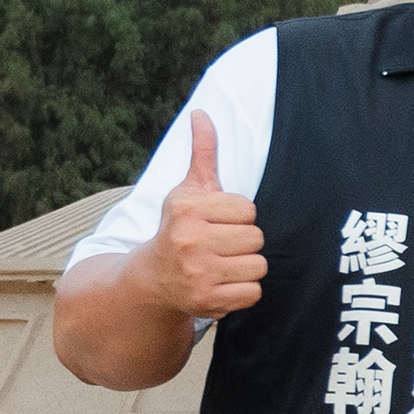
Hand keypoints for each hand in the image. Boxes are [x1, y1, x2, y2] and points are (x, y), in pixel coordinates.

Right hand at [137, 110, 266, 318]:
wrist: (155, 277)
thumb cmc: (180, 228)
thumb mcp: (189, 191)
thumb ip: (203, 153)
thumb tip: (202, 113)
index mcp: (187, 209)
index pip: (249, 210)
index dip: (239, 217)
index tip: (218, 223)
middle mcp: (189, 240)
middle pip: (256, 238)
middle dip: (244, 242)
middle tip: (221, 246)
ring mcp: (197, 273)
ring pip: (259, 266)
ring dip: (247, 267)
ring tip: (223, 264)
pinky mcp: (206, 300)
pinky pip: (254, 292)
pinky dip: (244, 291)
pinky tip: (223, 283)